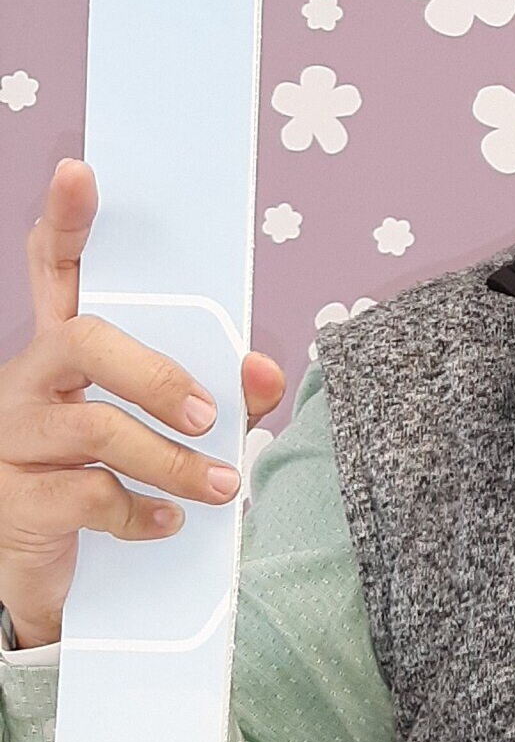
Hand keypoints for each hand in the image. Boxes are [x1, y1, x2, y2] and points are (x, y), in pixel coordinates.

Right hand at [0, 161, 285, 648]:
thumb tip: (264, 371)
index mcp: (67, 350)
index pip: (56, 270)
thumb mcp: (177, 432)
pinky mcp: (17, 499)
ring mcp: (16, 437)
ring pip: (95, 426)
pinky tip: (165, 522)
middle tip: (207, 413)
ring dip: (170, 459)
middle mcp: (30, 380)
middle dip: (154, 374)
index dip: (64, 221)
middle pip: (83, 341)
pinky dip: (140, 510)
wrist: (59, 569)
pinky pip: (86, 494)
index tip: (78, 172)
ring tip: (219, 486)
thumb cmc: (115, 476)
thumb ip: (228, 397)